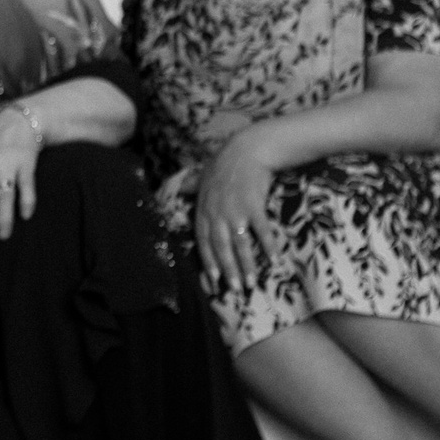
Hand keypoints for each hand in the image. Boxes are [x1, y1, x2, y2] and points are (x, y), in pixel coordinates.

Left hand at [195, 128, 281, 294]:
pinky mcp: (254, 205)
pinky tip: (273, 260)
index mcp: (203, 210)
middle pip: (221, 247)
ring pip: (239, 243)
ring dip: (245, 265)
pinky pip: (261, 230)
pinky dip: (267, 246)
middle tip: (233, 289)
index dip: (208, 261)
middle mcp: (217, 213)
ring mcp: (235, 210)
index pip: (203, 241)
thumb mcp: (200, 178)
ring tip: (250, 282)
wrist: (246, 150)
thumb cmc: (223, 165)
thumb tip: (166, 191)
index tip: (213, 280)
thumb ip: (187, 189)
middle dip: (227, 270)